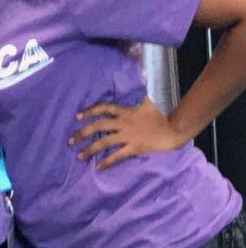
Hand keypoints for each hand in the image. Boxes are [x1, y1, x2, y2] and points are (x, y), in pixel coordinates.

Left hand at [69, 97, 185, 168]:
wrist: (176, 128)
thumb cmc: (164, 113)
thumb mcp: (150, 100)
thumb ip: (140, 95)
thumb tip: (140, 80)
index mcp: (126, 111)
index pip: (103, 108)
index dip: (89, 111)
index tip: (77, 116)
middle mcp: (123, 123)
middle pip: (98, 126)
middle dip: (82, 133)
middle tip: (70, 141)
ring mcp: (128, 136)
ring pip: (104, 142)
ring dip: (90, 149)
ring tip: (79, 156)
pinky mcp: (134, 148)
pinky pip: (118, 156)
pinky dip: (107, 162)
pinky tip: (98, 167)